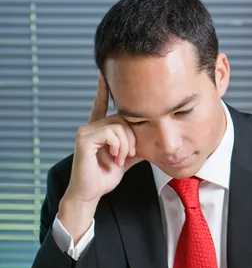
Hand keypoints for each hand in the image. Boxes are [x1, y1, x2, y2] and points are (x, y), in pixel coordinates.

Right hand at [66, 72, 143, 204]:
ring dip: (126, 144)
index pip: (102, 104)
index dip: (104, 89)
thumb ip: (136, 146)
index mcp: (99, 130)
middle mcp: (91, 127)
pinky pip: (110, 132)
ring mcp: (85, 131)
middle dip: (132, 138)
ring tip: (121, 159)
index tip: (104, 73)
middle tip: (129, 155)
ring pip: (118, 125)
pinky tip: (116, 158)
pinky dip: (118, 146)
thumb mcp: (126, 159)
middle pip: (122, 117)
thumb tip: (152, 140)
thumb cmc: (105, 178)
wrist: (91, 194)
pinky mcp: (84, 138)